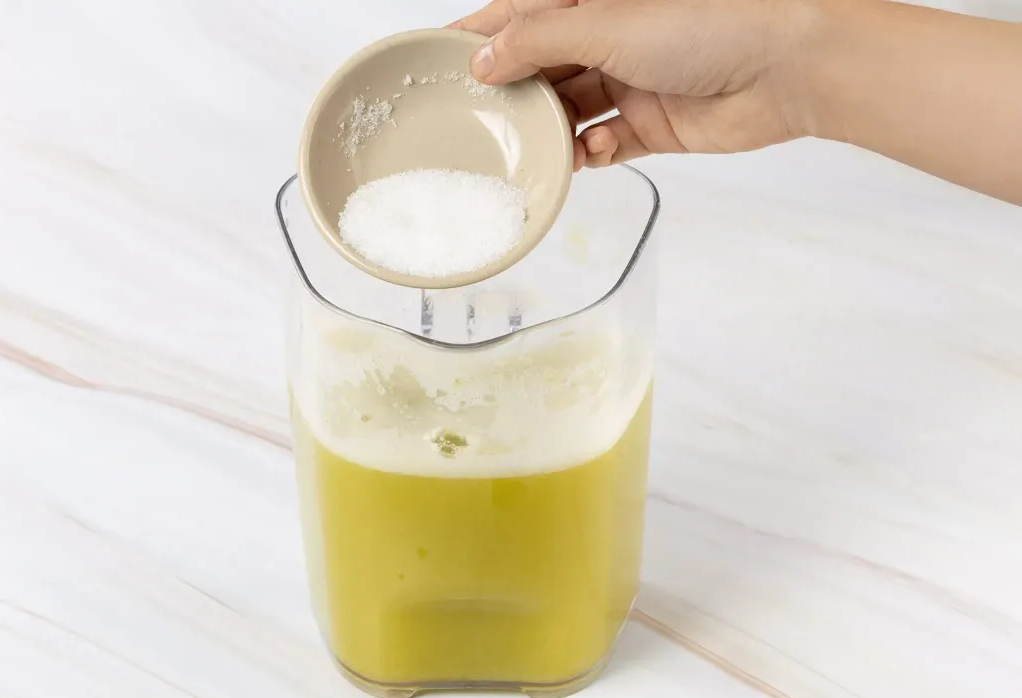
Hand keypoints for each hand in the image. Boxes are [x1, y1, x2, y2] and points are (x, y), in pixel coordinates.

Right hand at [451, 0, 822, 169]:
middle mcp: (613, 32)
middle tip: (479, 115)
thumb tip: (485, 56)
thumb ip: (538, 39)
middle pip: (542, 65)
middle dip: (513, 90)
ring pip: (570, 110)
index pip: (521, 12)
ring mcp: (634, 78)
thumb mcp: (605, 20)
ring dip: (551, 129)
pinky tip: (588, 154)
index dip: (479, 33)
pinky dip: (592, 153)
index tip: (437, 57)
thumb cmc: (713, 19)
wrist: (790, 65)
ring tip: (530, 143)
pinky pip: (607, 143)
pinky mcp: (655, 122)